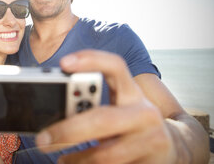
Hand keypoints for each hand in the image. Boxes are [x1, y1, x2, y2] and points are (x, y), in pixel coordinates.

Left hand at [35, 50, 177, 163]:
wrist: (170, 147)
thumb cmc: (130, 123)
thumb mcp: (116, 107)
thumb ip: (92, 103)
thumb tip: (50, 107)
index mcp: (132, 91)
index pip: (115, 66)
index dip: (91, 60)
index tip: (64, 63)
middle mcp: (145, 112)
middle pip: (102, 118)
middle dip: (68, 130)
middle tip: (43, 139)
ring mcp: (151, 139)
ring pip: (105, 154)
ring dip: (76, 159)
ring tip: (58, 159)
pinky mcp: (152, 162)